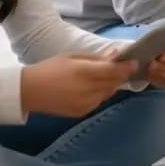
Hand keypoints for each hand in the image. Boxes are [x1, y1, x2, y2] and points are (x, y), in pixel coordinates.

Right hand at [21, 51, 135, 117]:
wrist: (30, 91)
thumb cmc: (50, 68)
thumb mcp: (72, 57)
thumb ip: (95, 57)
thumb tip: (115, 54)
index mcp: (84, 72)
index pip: (114, 70)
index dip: (126, 66)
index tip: (134, 61)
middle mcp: (88, 89)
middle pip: (114, 82)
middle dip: (120, 75)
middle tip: (121, 67)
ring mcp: (86, 103)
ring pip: (108, 93)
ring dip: (110, 84)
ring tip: (100, 76)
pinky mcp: (82, 112)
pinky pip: (98, 101)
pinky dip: (99, 94)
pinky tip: (89, 88)